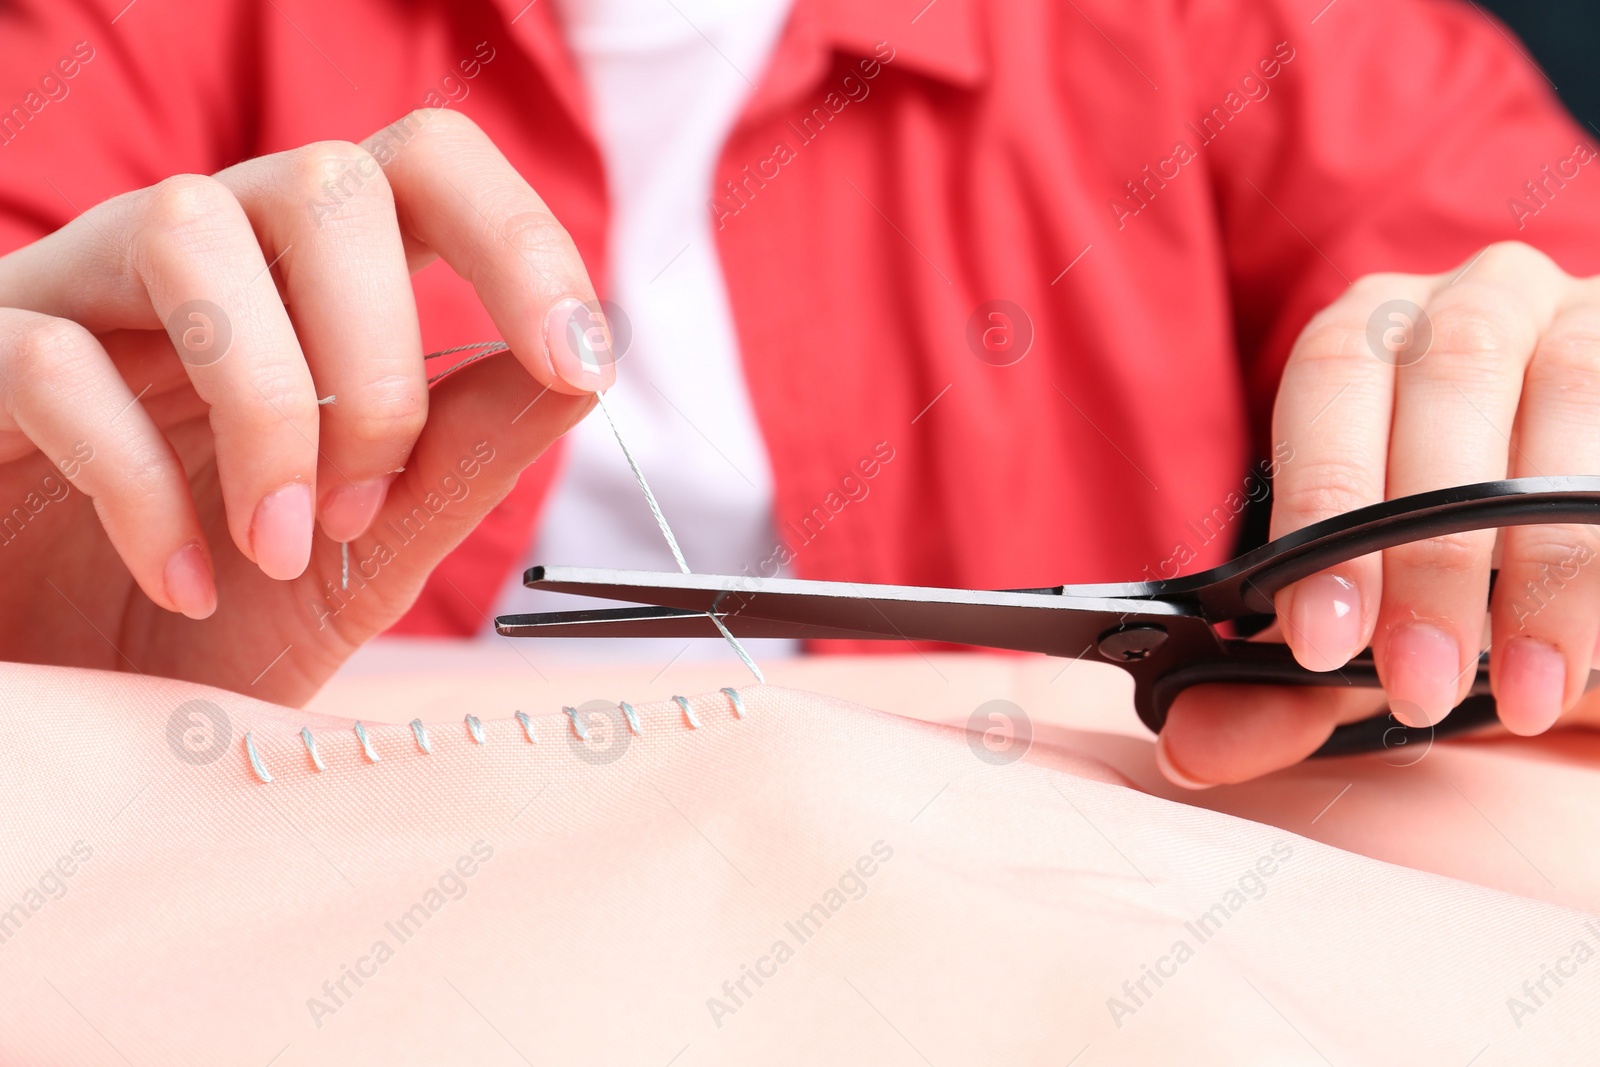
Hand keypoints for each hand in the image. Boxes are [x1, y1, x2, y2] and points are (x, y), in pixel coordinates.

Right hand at [0, 109, 613, 704]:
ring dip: (267, 407)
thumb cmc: (221, 606)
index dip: (519, 240)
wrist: (72, 688)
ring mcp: (84, 296)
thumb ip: (464, 459)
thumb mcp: (370, 550)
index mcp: (316, 288)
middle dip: (381, 360)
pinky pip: (54, 359)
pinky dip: (143, 486)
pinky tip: (188, 580)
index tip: (577, 363)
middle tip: (364, 509)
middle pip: (328, 180)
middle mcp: (210, 263)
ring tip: (277, 551)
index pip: (426, 171)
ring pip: (188, 228)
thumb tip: (579, 373)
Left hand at [1161, 242, 1599, 785]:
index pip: (1328, 384)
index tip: (1325, 642)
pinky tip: (1594, 650)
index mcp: (1367, 336)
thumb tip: (1188, 748)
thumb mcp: (1372, 622)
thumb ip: (1282, 687)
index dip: (1324, 505)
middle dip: (1432, 556)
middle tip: (1422, 686)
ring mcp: (1584, 315)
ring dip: (1552, 564)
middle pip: (1447, 390)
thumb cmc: (1458, 558)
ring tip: (1529, 693)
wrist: (1590, 518)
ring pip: (1573, 398)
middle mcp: (1472, 301)